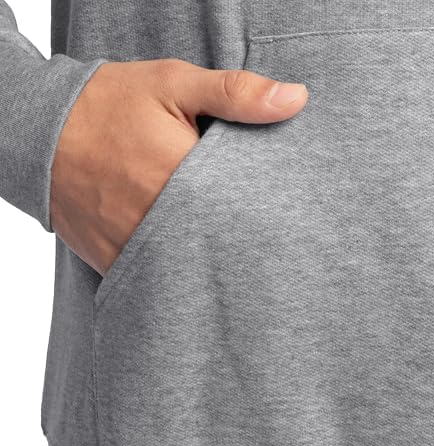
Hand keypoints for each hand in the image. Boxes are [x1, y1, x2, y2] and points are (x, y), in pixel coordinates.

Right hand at [50, 58, 307, 275]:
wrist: (40, 133)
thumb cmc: (109, 104)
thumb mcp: (173, 84)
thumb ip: (235, 94)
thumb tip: (295, 100)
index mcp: (182, 175)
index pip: (245, 208)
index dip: (268, 212)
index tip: (286, 214)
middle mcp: (159, 218)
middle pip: (222, 242)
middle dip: (244, 239)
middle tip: (266, 237)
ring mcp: (134, 244)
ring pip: (191, 265)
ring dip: (212, 257)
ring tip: (229, 248)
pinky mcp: (115, 259)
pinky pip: (158, 275)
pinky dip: (178, 267)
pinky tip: (192, 255)